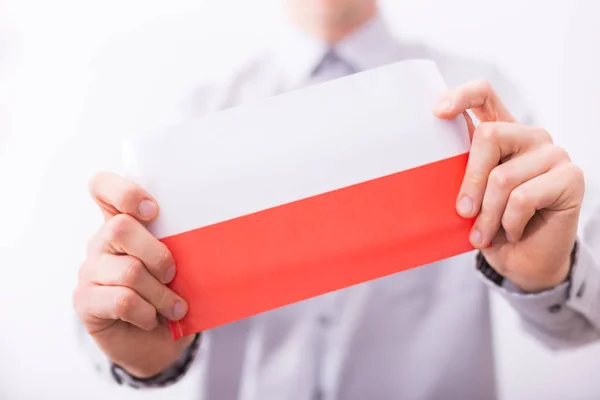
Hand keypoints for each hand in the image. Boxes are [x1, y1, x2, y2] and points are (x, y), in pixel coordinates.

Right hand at [73, 172, 193, 376]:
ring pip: (128, 270)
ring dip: (161, 293)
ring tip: (175, 307)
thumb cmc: (170, 293)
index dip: (125, 192)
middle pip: (120, 228)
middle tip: (173, 274)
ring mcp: (90, 271)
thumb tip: (219, 229)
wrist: (154, 341)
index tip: (153, 210)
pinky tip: (153, 319)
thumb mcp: (180, 262)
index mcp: (122, 222)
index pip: (103, 186)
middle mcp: (101, 242)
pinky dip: (147, 312)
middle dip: (158, 254)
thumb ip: (182, 242)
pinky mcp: (85, 301)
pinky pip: (122, 300)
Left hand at [434, 79, 584, 292]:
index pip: (485, 94)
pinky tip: (512, 232)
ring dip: (488, 214)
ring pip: (504, 176)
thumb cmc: (490, 224)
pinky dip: (509, 222)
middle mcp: (529, 136)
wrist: (523, 260)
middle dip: (470, 180)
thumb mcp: (468, 194)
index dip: (461, 96)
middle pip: (490, 135)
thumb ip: (459, 171)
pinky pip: (524, 197)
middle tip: (463, 212)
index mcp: (502, 132)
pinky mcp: (571, 177)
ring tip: (483, 234)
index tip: (437, 113)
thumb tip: (429, 161)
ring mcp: (553, 154)